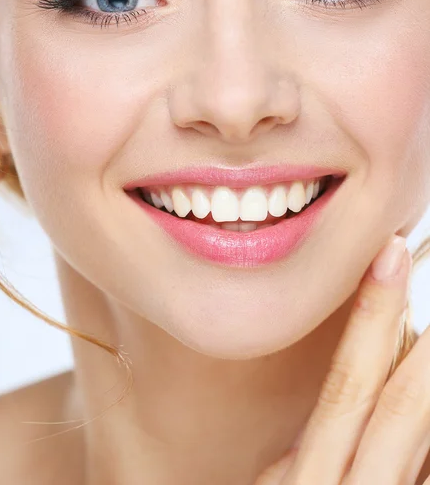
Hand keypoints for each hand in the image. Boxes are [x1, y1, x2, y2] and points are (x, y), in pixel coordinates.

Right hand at [256, 235, 429, 484]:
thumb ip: (302, 445)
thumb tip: (335, 391)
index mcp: (311, 481)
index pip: (347, 383)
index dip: (372, 316)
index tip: (389, 257)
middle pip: (401, 405)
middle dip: (427, 342)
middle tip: (424, 266)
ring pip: (429, 436)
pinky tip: (429, 376)